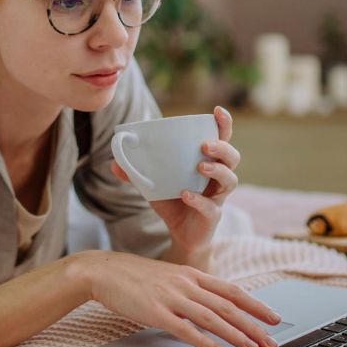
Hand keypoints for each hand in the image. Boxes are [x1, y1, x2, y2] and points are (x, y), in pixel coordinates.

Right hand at [76, 250, 279, 346]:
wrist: (103, 271)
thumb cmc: (133, 276)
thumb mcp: (168, 276)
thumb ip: (190, 289)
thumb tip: (211, 306)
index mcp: (190, 274)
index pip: (231, 290)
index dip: (255, 305)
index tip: (273, 318)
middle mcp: (185, 283)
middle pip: (227, 305)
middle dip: (253, 325)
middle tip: (272, 342)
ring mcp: (171, 296)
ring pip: (212, 317)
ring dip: (235, 335)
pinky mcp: (155, 311)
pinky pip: (184, 328)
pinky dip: (203, 341)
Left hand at [111, 106, 240, 254]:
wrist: (180, 235)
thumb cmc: (172, 202)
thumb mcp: (153, 185)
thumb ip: (136, 174)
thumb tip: (113, 162)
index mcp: (208, 163)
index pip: (222, 140)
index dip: (223, 125)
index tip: (217, 111)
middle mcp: (218, 178)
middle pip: (233, 158)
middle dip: (223, 147)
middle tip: (205, 145)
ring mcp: (218, 198)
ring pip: (230, 180)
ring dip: (217, 170)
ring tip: (200, 165)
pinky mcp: (212, 217)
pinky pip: (211, 207)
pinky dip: (199, 200)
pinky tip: (185, 194)